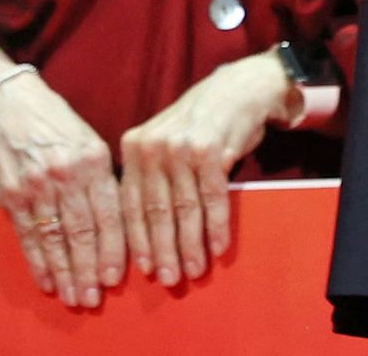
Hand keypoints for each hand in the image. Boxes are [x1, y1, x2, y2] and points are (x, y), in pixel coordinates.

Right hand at [0, 57, 124, 309]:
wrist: (9, 107)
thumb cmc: (58, 127)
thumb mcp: (90, 143)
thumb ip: (103, 181)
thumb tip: (123, 224)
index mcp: (93, 159)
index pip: (108, 213)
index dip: (113, 249)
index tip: (117, 277)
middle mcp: (66, 173)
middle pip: (81, 231)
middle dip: (89, 269)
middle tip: (94, 298)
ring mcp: (36, 186)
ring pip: (55, 239)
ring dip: (65, 273)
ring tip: (74, 296)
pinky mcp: (12, 196)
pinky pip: (28, 236)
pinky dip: (38, 262)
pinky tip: (47, 281)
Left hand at [120, 52, 301, 285]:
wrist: (237, 88)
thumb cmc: (198, 122)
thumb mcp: (162, 141)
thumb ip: (149, 176)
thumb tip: (142, 235)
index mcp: (134, 145)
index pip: (130, 204)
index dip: (137, 241)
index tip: (143, 270)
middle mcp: (154, 146)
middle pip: (156, 211)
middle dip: (163, 251)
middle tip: (169, 280)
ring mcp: (182, 147)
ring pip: (184, 210)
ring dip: (191, 246)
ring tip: (194, 270)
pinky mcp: (211, 151)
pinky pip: (212, 199)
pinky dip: (216, 227)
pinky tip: (218, 247)